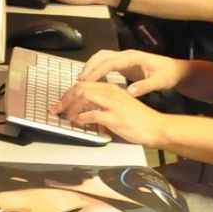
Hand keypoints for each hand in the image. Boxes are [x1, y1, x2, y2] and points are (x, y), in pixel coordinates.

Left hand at [53, 79, 168, 144]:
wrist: (156, 127)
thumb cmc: (140, 119)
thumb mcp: (120, 107)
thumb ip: (104, 107)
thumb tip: (88, 115)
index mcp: (111, 88)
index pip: (84, 84)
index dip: (69, 93)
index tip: (61, 102)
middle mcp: (111, 92)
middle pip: (80, 88)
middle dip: (65, 99)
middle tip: (56, 109)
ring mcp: (112, 104)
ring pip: (83, 97)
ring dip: (70, 108)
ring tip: (66, 117)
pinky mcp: (114, 117)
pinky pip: (91, 115)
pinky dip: (80, 119)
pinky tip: (78, 123)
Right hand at [78, 46, 182, 88]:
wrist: (175, 70)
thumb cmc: (168, 75)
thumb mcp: (159, 82)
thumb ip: (145, 87)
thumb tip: (130, 91)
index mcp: (134, 58)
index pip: (111, 62)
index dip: (97, 71)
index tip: (87, 80)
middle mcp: (127, 54)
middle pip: (103, 56)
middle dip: (90, 67)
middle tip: (79, 80)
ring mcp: (125, 57)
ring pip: (102, 57)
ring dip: (91, 65)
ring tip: (82, 79)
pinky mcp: (125, 62)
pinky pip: (106, 62)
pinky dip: (97, 67)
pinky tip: (93, 78)